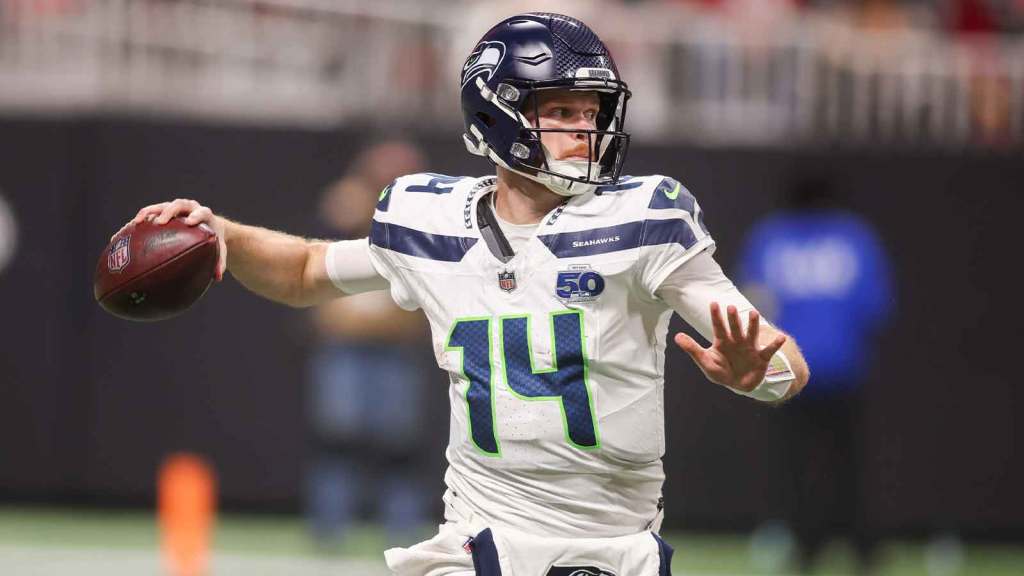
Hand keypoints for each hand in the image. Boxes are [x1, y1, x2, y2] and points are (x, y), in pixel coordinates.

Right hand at [113, 199, 227, 280]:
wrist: (208, 224)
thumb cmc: (213, 238)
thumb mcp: (219, 249)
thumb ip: (219, 261)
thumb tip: (217, 278)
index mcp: (203, 214)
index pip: (201, 212)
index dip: (196, 215)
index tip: (190, 222)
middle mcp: (188, 208)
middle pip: (177, 205)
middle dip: (168, 212)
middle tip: (160, 222)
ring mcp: (173, 209)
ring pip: (158, 207)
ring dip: (147, 213)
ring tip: (136, 223)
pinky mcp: (161, 213)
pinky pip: (146, 216)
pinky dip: (136, 223)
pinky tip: (122, 235)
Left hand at [673, 302, 785, 392]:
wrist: (738, 384)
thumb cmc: (721, 371)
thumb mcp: (705, 361)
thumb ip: (692, 349)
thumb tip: (676, 336)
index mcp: (722, 342)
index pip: (718, 327)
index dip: (716, 316)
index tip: (713, 303)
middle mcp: (737, 341)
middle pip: (735, 328)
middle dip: (733, 319)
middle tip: (731, 307)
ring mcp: (750, 348)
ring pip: (751, 334)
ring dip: (753, 325)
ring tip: (754, 313)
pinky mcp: (761, 358)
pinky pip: (769, 350)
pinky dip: (775, 344)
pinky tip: (781, 338)